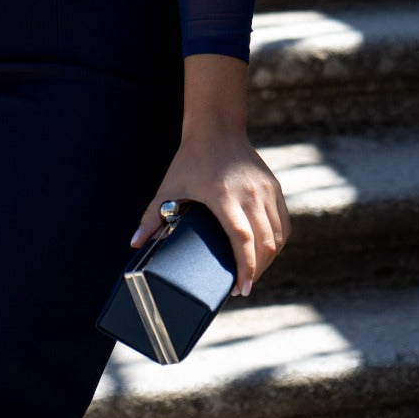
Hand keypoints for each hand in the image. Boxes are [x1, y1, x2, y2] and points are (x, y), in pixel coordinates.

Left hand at [130, 128, 289, 297]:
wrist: (216, 127)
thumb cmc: (190, 159)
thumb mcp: (170, 185)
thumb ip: (152, 215)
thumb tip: (135, 242)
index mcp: (223, 195)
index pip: (242, 239)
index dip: (245, 267)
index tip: (242, 289)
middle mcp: (249, 193)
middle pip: (264, 242)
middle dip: (256, 271)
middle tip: (243, 287)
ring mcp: (266, 190)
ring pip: (278, 235)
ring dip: (268, 259)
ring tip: (253, 273)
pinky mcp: (274, 187)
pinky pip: (283, 222)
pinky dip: (277, 242)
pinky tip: (266, 253)